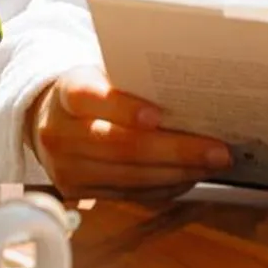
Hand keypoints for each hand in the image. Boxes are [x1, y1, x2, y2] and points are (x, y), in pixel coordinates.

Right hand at [25, 67, 231, 198]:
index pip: (88, 96)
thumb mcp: (101, 73)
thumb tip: (191, 90)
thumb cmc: (91, 90)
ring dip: (179, 172)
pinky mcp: (80, 193)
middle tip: (217, 149)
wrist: (51, 120)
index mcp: (65, 91)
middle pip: (119, 145)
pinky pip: (130, 193)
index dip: (123, 108)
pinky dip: (165, 186)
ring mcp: (67, 168)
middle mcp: (59, 133)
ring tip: (213, 163)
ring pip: (129, 175)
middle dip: (175, 149)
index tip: (159, 114)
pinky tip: (191, 175)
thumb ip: (132, 80)